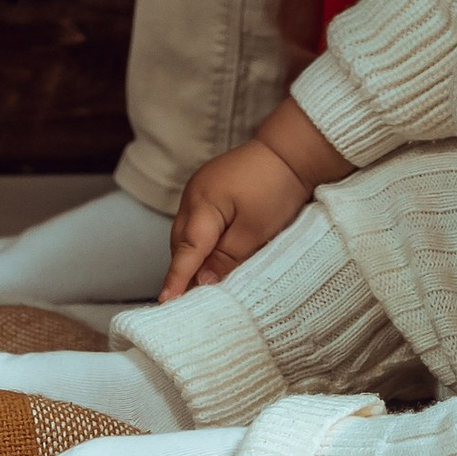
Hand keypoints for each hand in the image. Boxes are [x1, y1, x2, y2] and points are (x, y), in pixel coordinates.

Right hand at [159, 98, 348, 298]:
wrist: (290, 151)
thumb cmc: (276, 187)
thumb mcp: (255, 231)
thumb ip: (226, 259)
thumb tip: (201, 282)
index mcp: (203, 204)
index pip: (186, 251)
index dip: (176, 279)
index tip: (166, 303)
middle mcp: (193, 195)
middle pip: (181, 243)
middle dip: (182, 271)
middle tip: (188, 304)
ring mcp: (199, 189)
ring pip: (187, 234)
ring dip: (191, 257)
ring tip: (199, 285)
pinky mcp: (209, 188)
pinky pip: (197, 222)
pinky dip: (200, 242)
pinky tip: (210, 256)